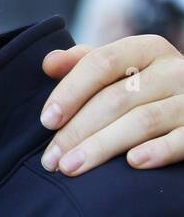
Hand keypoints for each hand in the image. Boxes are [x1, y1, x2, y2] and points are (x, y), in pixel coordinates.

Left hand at [40, 34, 183, 174]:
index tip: (47, 120)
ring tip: (71, 167)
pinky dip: (158, 150)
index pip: (101, 62)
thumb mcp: (119, 71)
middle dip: (77, 130)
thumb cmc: (145, 90)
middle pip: (117, 97)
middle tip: (51, 159)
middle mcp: (173, 70)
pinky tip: (133, 163)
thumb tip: (49, 63)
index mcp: (147, 49)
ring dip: (101, 146)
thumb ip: (83, 64)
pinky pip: (182, 139)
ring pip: (143, 120)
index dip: (71, 91)